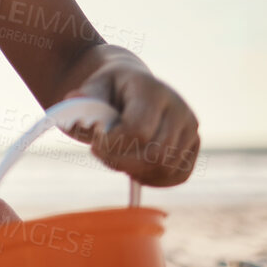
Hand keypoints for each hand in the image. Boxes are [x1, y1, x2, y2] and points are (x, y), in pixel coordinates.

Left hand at [69, 62, 199, 186]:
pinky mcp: (193, 145)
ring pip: (165, 167)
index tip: (93, 143)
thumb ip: (84, 98)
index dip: (112, 144)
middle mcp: (179, 108)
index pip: (138, 130)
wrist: (132, 87)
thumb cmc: (109, 90)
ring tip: (115, 157)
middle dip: (120, 161)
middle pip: (154, 153)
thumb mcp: (93, 88)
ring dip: (134, 170)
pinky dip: (153, 179)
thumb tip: (73, 99)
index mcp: (153, 90)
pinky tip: (133, 169)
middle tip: (100, 153)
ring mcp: (190, 128)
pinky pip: (177, 175)